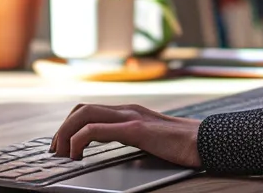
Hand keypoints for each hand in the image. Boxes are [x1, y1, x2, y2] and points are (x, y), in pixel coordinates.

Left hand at [51, 103, 202, 167]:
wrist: (207, 142)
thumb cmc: (184, 145)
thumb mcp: (153, 138)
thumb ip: (135, 137)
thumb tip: (120, 146)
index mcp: (130, 112)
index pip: (90, 109)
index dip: (70, 125)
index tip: (62, 145)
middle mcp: (127, 109)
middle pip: (81, 108)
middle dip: (62, 129)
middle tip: (56, 150)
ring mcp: (130, 116)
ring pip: (83, 114)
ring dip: (66, 133)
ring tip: (63, 154)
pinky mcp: (135, 129)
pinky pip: (96, 129)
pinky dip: (78, 140)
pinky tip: (77, 154)